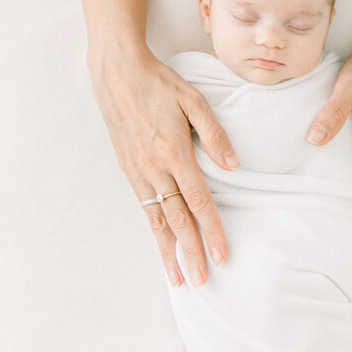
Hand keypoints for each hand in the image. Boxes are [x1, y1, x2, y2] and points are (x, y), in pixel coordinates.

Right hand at [89, 41, 239, 288]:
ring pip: (157, 219)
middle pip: (177, 219)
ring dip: (169, 250)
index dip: (212, 230)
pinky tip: (160, 243)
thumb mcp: (193, 100)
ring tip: (178, 277)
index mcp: (174, 152)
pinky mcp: (128, 168)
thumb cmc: (159, 82)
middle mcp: (155, 168)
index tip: (223, 253)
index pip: (199, 201)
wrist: (117, 73)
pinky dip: (153, 229)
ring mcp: (138, 171)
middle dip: (191, 252)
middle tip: (203, 279)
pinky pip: (143, 207)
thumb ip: (214, 134)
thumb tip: (234, 166)